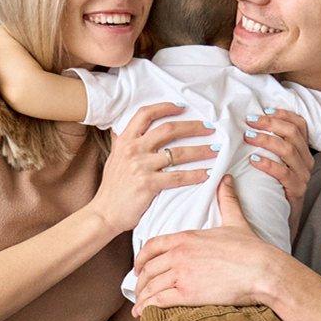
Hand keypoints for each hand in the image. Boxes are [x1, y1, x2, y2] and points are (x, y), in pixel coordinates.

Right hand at [90, 103, 215, 235]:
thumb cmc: (112, 187)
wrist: (104, 212)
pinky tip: (207, 174)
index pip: (145, 114)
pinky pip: (178, 177)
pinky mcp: (148, 185)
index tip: (182, 107)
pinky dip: (196, 175)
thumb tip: (127, 128)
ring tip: (215, 150)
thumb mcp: (114, 158)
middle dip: (193, 127)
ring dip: (201, 150)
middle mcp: (133, 150)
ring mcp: (141, 167)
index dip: (165, 107)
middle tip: (209, 128)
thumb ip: (123, 142)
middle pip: (168, 129)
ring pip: (178, 153)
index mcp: (125, 140)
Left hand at [132, 175, 284, 313]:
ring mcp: (181, 274)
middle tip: (139, 289)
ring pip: (151, 286)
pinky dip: (147, 308)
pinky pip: (158, 301)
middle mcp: (179, 254)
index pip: (152, 245)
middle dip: (140, 280)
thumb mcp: (235, 220)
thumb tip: (226, 178)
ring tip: (139, 306)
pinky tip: (143, 314)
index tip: (139, 267)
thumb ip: (226, 200)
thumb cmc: (251, 248)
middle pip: (148, 268)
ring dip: (142, 297)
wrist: (262, 270)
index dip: (141, 258)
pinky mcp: (187, 293)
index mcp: (185, 237)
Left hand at [244, 107, 314, 238]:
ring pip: (289, 150)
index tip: (263, 109)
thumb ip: (269, 146)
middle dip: (270, 123)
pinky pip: (283, 173)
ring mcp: (303, 177)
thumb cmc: (274, 188)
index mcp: (303, 151)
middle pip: (293, 134)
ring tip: (247, 137)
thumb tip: (249, 124)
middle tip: (249, 121)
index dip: (283, 114)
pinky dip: (268, 164)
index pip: (300, 125)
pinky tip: (253, 160)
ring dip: (266, 140)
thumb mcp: (274, 163)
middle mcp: (306, 162)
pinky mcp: (297, 191)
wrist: (282, 219)